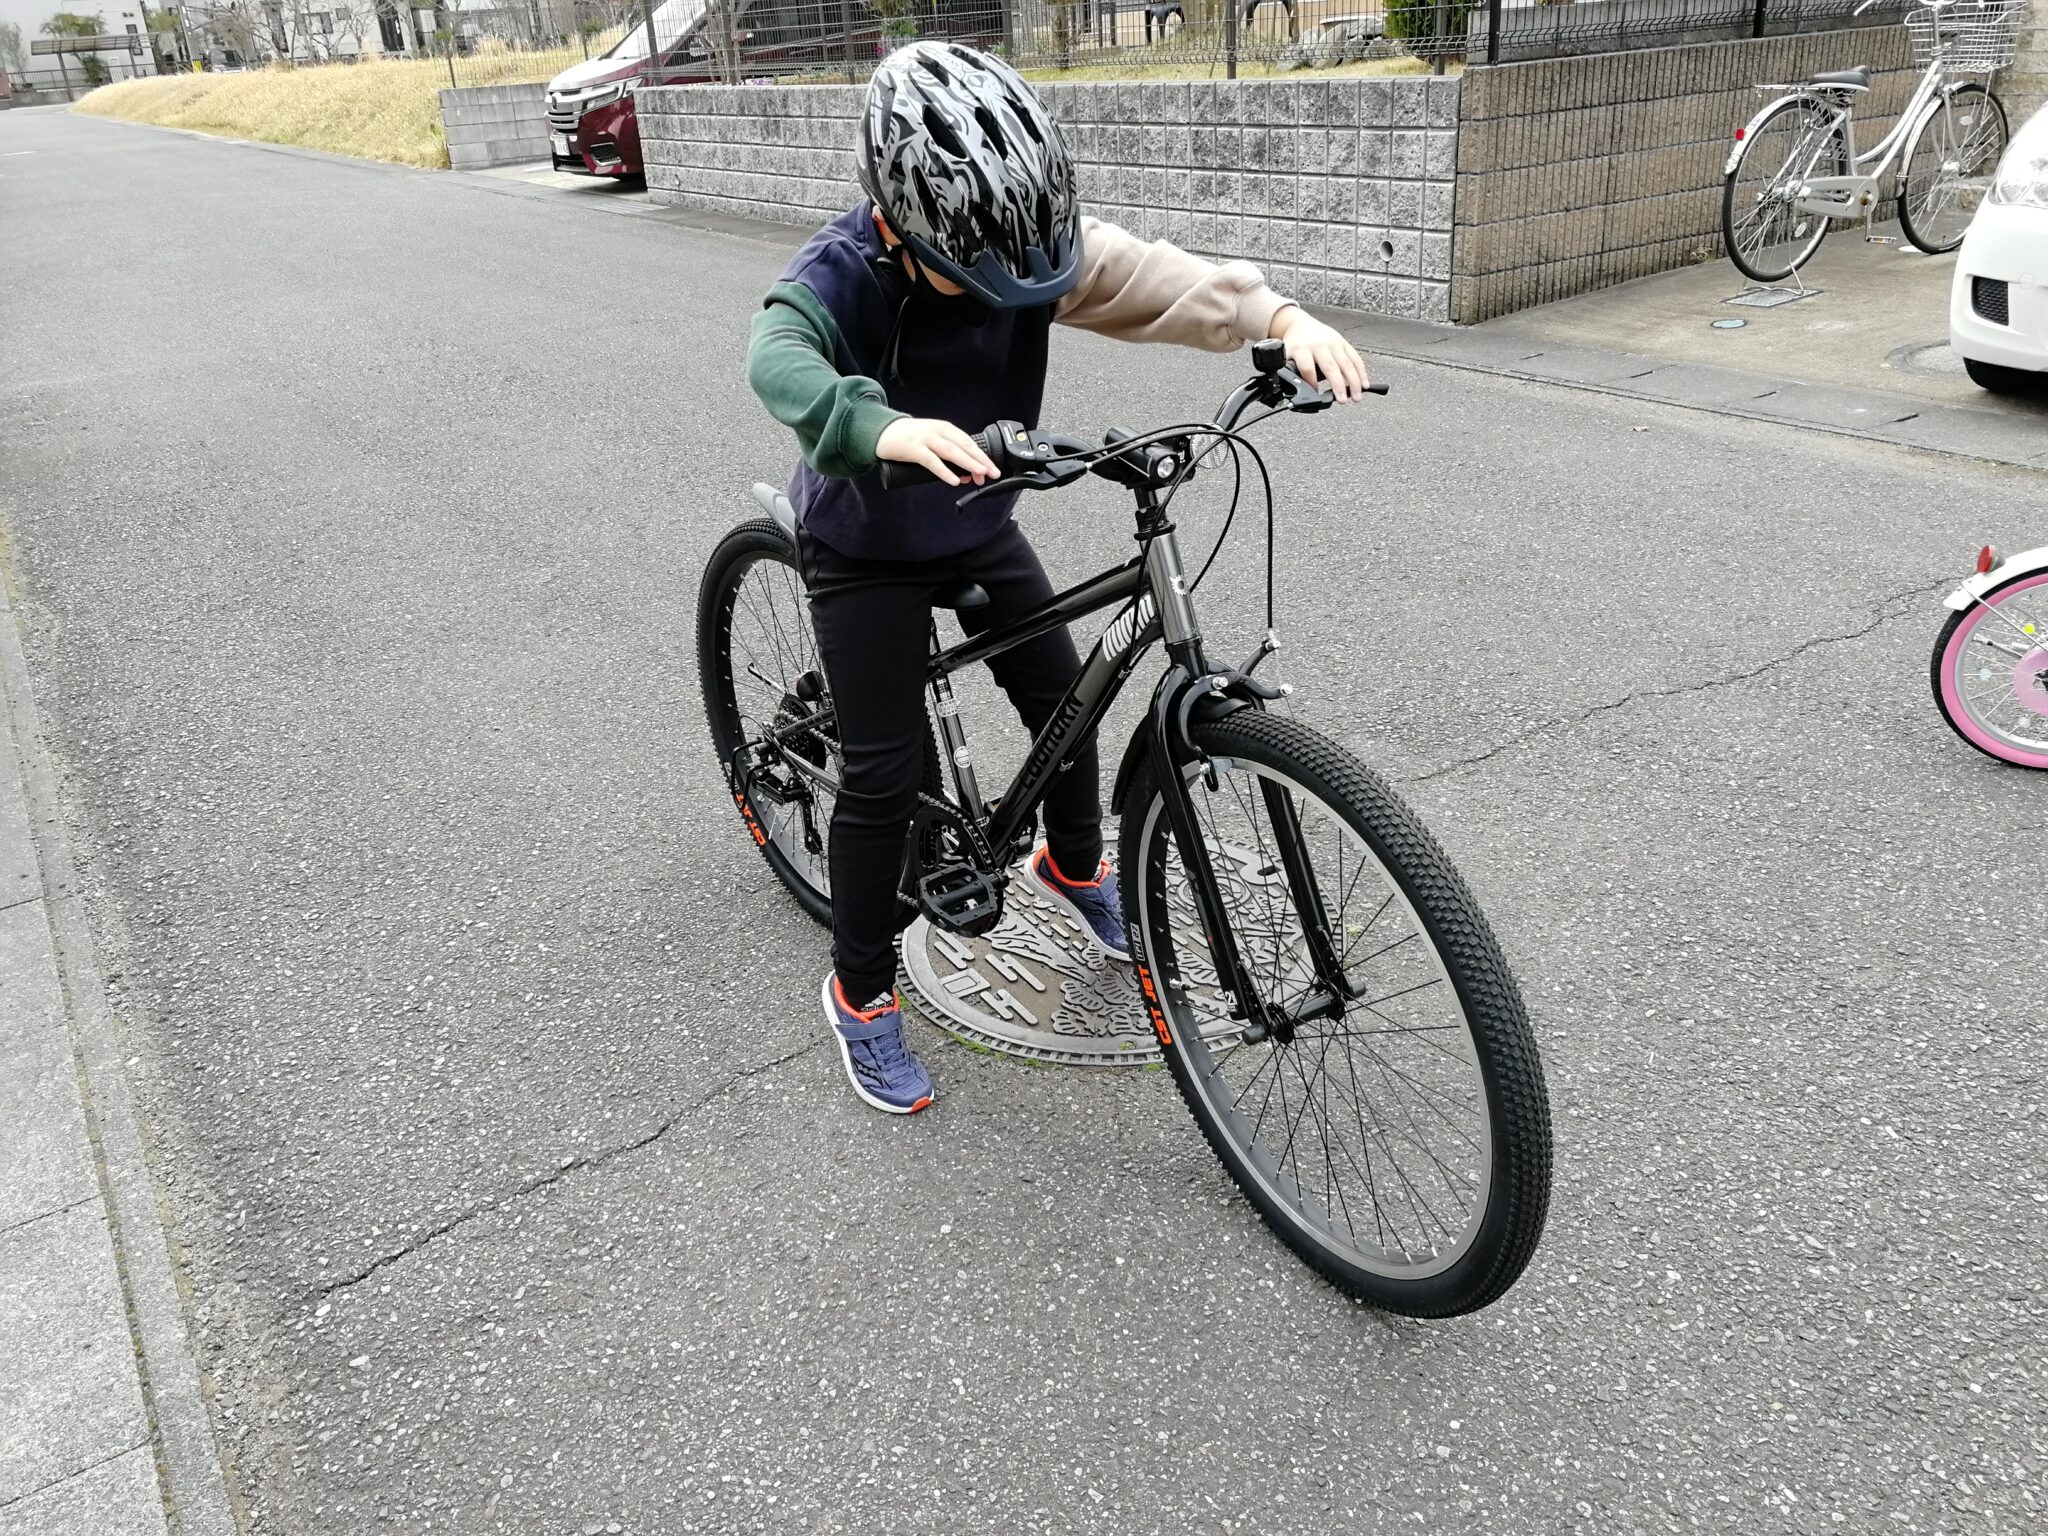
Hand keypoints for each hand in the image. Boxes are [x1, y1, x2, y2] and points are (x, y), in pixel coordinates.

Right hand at [875, 417, 1000, 486]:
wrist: (884, 432)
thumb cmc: (910, 439)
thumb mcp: (932, 442)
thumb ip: (948, 458)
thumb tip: (966, 475)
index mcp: (945, 428)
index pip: (968, 442)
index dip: (981, 456)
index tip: (992, 469)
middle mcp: (938, 431)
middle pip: (964, 445)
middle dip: (980, 460)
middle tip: (992, 473)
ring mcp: (925, 439)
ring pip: (951, 451)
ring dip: (968, 463)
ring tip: (979, 474)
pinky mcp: (913, 449)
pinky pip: (932, 461)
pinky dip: (945, 471)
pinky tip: (954, 480)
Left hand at [1268, 307, 1370, 402]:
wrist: (1300, 325)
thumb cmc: (1295, 346)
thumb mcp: (1286, 358)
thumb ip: (1289, 374)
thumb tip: (1292, 393)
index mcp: (1301, 350)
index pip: (1307, 368)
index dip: (1311, 383)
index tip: (1315, 396)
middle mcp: (1319, 346)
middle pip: (1330, 366)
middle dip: (1338, 385)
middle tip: (1342, 400)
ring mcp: (1333, 344)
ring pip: (1346, 363)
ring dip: (1354, 382)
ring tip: (1356, 398)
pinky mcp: (1344, 344)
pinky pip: (1355, 359)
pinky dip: (1362, 373)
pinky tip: (1365, 385)